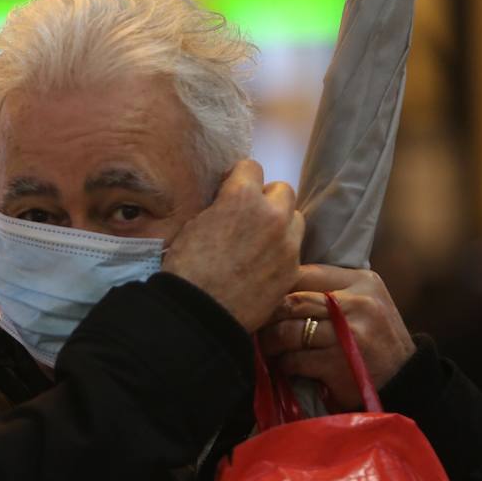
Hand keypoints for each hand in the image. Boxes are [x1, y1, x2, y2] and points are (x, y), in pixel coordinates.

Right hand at [163, 160, 303, 332]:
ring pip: (295, 218)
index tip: (230, 191)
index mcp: (242, 197)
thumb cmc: (186, 267)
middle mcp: (272, 214)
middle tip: (250, 216)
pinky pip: (294, 250)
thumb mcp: (194, 224)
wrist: (200, 313)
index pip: (251, 167)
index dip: (238, 178)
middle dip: (266, 198)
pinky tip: (264, 266)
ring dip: (281, 223)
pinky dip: (282, 252)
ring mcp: (288, 244)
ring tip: (262, 240)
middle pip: (283, 189)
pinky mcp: (294, 270)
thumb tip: (228, 202)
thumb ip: (220, 207)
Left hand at [259, 265, 416, 408]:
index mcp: (362, 281)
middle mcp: (357, 304)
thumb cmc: (377, 340)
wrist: (405, 382)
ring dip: (270, 342)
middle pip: (293, 300)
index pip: (307, 272)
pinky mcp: (338, 364)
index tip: (263, 296)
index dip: (279, 285)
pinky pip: (295, 360)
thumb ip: (332, 290)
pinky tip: (283, 366)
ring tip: (266, 345)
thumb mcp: (366, 304)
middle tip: (253, 321)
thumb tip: (279, 281)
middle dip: (267, 314)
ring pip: (289, 331)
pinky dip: (283, 364)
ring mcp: (348, 335)